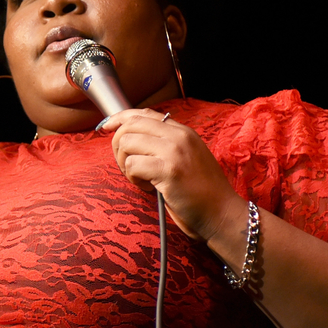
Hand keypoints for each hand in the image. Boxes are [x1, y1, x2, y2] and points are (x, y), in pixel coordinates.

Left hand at [98, 109, 247, 242]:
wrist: (221, 213)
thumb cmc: (200, 192)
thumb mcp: (186, 158)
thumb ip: (164, 145)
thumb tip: (129, 137)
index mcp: (182, 131)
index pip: (144, 113)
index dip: (120, 118)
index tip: (106, 127)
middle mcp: (178, 136)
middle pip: (130, 125)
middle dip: (118, 146)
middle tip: (127, 166)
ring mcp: (174, 151)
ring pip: (127, 144)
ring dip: (125, 165)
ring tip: (141, 179)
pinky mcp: (168, 170)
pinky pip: (132, 165)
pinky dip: (133, 179)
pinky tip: (149, 188)